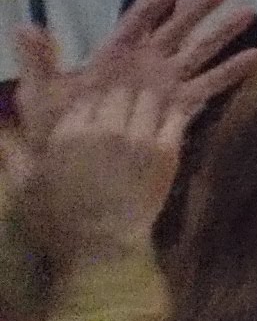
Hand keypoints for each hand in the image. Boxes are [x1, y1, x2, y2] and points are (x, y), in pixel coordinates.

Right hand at [3, 84, 184, 269]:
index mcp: (68, 133)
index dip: (97, 82)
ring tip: (154, 85)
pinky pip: (175, 115)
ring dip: (149, 92)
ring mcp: (138, 138)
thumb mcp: (23, 186)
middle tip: (135, 73)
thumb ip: (12, 152)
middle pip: (120, 88)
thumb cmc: (56, 220)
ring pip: (148, 97)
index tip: (105, 75)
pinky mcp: (166, 151)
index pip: (86, 91)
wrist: (100, 248)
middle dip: (125, 81)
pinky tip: (173, 104)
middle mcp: (104, 128)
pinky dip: (173, 108)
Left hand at [9, 0, 256, 140]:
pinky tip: (254, 58)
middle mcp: (142, 68)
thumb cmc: (54, 140)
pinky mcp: (177, 110)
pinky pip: (208, 87)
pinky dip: (231, 72)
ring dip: (223, 35)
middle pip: (176, 31)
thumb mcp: (41, 100)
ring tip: (249, 14)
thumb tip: (25, 27)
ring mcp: (162, 88)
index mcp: (111, 60)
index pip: (139, 21)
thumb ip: (38, 65)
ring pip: (198, 54)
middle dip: (201, 10)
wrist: (71, 183)